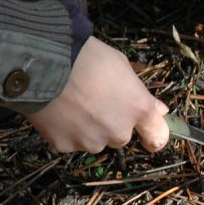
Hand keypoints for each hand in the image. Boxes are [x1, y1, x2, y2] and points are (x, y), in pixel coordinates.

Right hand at [25, 38, 169, 153]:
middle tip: (95, 101)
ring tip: (72, 103)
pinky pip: (70, 141)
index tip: (148, 133)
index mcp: (138, 109)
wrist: (44, 64)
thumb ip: (140, 93)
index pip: (158, 136)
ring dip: (88, 128)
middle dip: (112, 123)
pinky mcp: (65, 146)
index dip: (153, 134)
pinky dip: (65, 130)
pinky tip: (58, 110)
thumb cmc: (87, 57)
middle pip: (120, 135)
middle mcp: (118, 132)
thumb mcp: (122, 65)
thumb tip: (158, 110)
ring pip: (95, 140)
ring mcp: (91, 142)